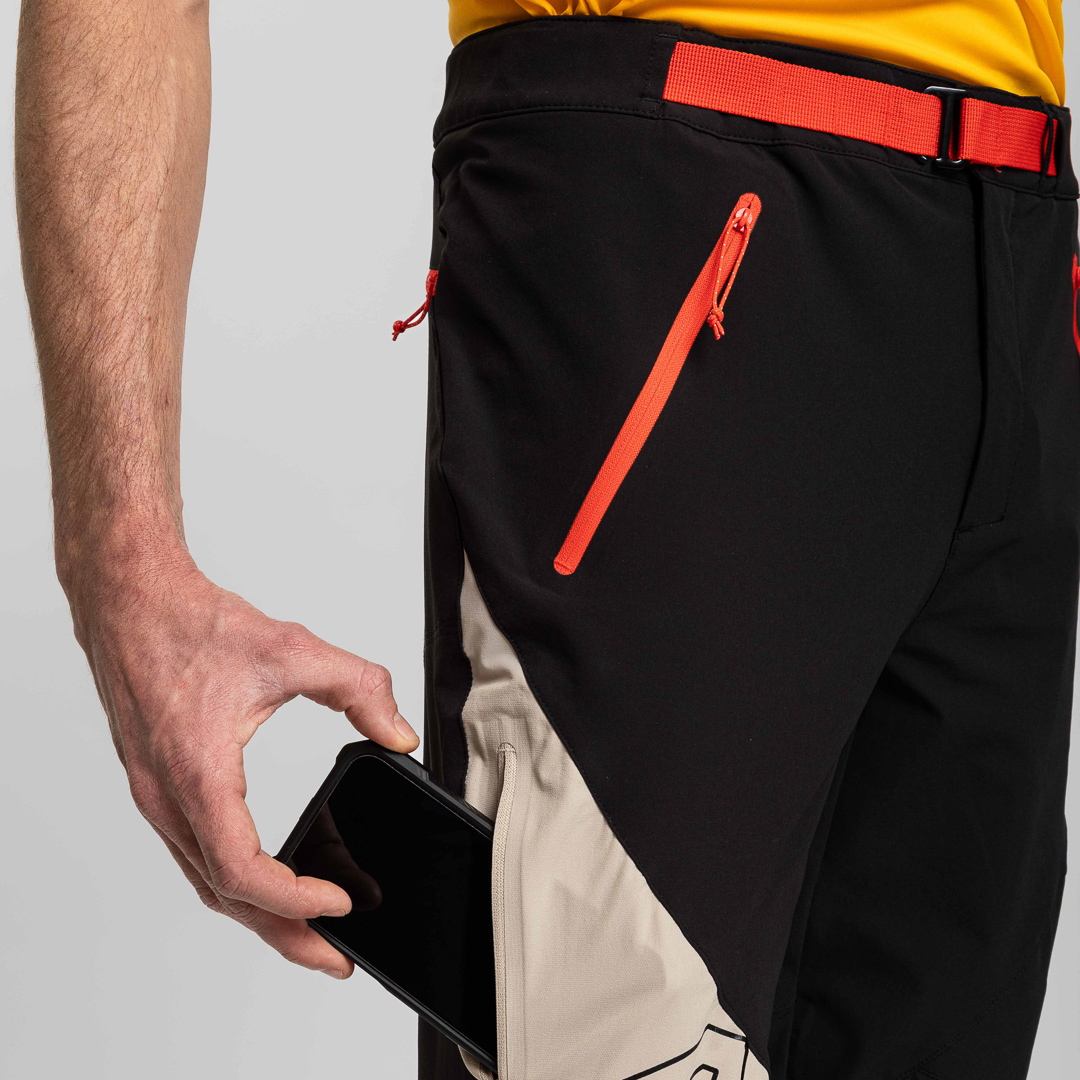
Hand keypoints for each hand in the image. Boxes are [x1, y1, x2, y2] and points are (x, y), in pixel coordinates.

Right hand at [67, 545, 418, 978]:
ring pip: (206, 880)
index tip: (340, 904)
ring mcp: (156, 796)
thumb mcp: (294, 650)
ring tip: (311, 932)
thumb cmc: (195, 624)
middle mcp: (168, 796)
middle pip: (224, 895)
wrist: (131, 602)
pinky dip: (235, 879)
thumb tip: (400, 735)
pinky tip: (268, 879)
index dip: (293, 899)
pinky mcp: (157, 786)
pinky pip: (195, 852)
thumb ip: (360, 690)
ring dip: (259, 914)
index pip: (241, 869)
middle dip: (282, 936)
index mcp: (198, 772)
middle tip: (335, 958)